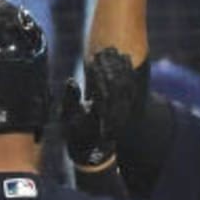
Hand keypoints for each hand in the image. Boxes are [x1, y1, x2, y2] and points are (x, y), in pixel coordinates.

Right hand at [61, 46, 137, 167]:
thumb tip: (71, 82)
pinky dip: (128, 73)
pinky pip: (131, 88)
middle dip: (111, 65)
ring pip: (127, 85)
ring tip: (114, 50)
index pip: (103, 89)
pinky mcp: (127, 108)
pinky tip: (124, 59)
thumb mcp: (68, 119)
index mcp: (102, 113)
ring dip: (121, 66)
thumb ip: (70, 100)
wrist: (93, 150)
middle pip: (118, 84)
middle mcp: (117, 112)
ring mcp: (124, 111)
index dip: (98, 72)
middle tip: (104, 49)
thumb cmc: (77, 134)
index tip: (93, 57)